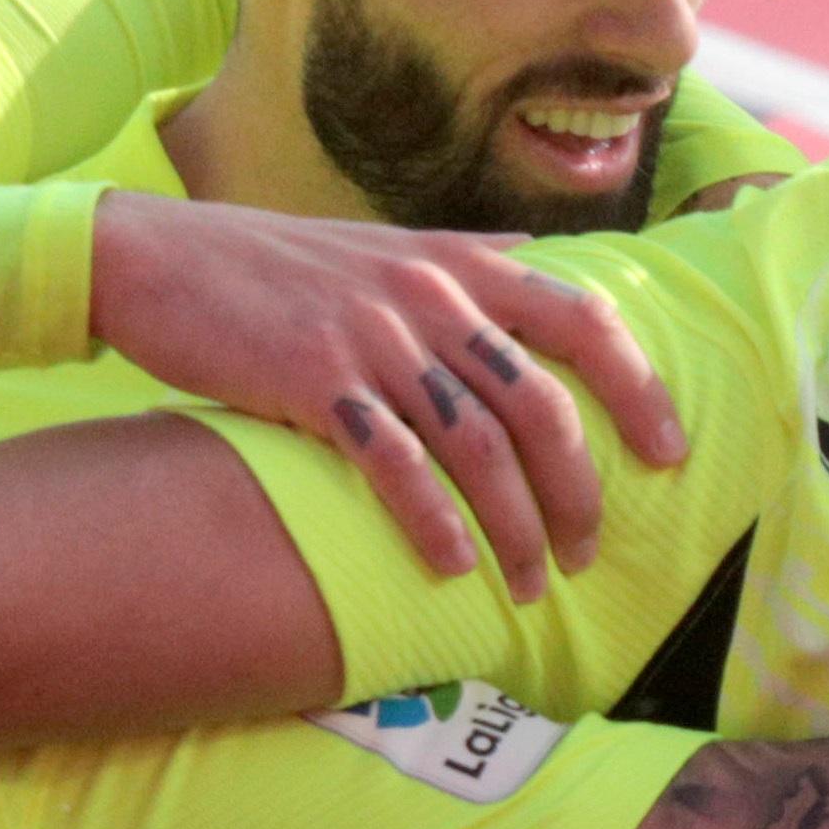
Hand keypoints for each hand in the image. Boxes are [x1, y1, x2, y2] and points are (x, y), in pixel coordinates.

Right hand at [87, 194, 690, 601]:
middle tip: (583, 556)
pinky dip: (432, 522)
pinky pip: (394, 463)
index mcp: (460, 263)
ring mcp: (374, 337)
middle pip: (540, 405)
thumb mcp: (385, 244)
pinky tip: (453, 568)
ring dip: (514, 527)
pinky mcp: (314, 378)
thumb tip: (538, 254)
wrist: (159, 257)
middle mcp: (431, 296)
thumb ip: (467, 256)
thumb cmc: (276, 263)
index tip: (669, 454)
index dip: (638, 389)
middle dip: (576, 492)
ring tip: (529, 585)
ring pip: (477, 445)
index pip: (584, 320)